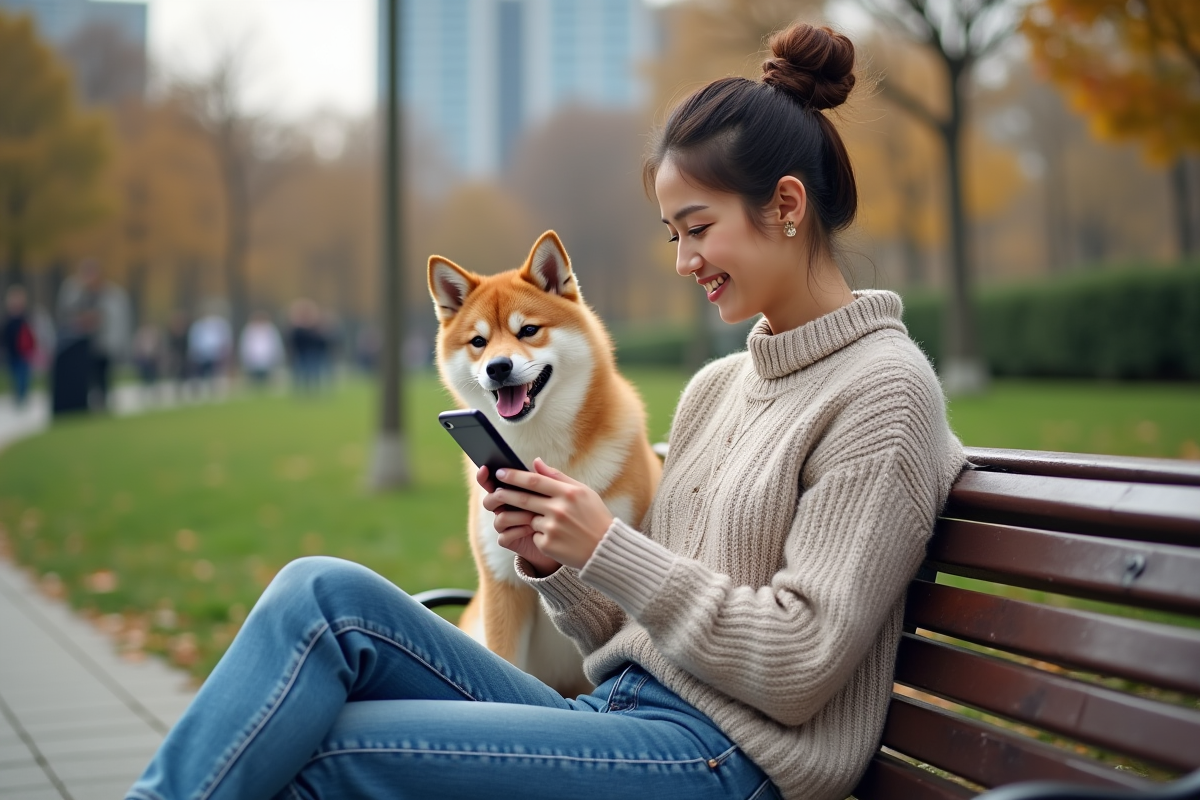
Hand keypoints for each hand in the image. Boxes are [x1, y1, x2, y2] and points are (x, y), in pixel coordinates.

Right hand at [476, 466, 560, 575]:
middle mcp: (505, 508)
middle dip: (498, 496)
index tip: (485, 468)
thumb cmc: (559, 513)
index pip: (493, 483)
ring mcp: (506, 525)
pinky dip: (517, 531)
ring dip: (516, 515)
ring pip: (499, 518)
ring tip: (533, 515)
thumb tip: (536, 460)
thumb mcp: (556, 493)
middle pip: (489, 500)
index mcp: (512, 493)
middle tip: (507, 493)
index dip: (485, 476)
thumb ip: (546, 478)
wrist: (566, 540)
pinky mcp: (510, 541)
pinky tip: (532, 529)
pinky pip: (504, 536)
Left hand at [482, 459, 613, 570]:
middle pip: (523, 499)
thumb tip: (535, 462)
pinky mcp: (547, 545)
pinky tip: (557, 539)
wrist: (605, 549)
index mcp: (568, 493)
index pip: (534, 481)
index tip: (500, 472)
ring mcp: (552, 528)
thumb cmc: (594, 516)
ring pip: (529, 519)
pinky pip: (534, 537)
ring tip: (551, 523)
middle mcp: (559, 509)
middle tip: (495, 492)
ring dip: (531, 520)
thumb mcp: (582, 492)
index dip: (514, 476)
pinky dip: (539, 536)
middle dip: (505, 494)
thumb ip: (557, 477)